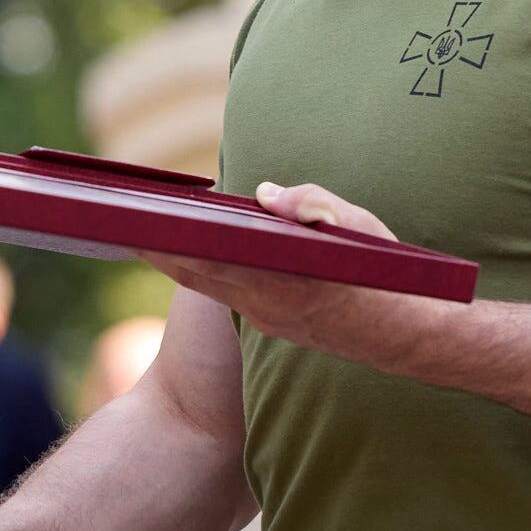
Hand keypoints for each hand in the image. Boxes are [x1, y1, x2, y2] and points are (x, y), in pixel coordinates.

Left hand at [146, 181, 448, 363]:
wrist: (408, 338)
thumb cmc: (388, 275)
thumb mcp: (360, 228)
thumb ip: (312, 204)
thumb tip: (266, 192)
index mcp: (284, 281)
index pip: (213, 258)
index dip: (173, 241)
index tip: (140, 221)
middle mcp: (267, 306)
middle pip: (198, 273)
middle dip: (160, 248)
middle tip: (121, 222)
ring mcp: (267, 319)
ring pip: (208, 285)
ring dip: (176, 261)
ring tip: (142, 232)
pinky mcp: (272, 324)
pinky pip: (225, 293)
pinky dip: (202, 272)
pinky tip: (188, 252)